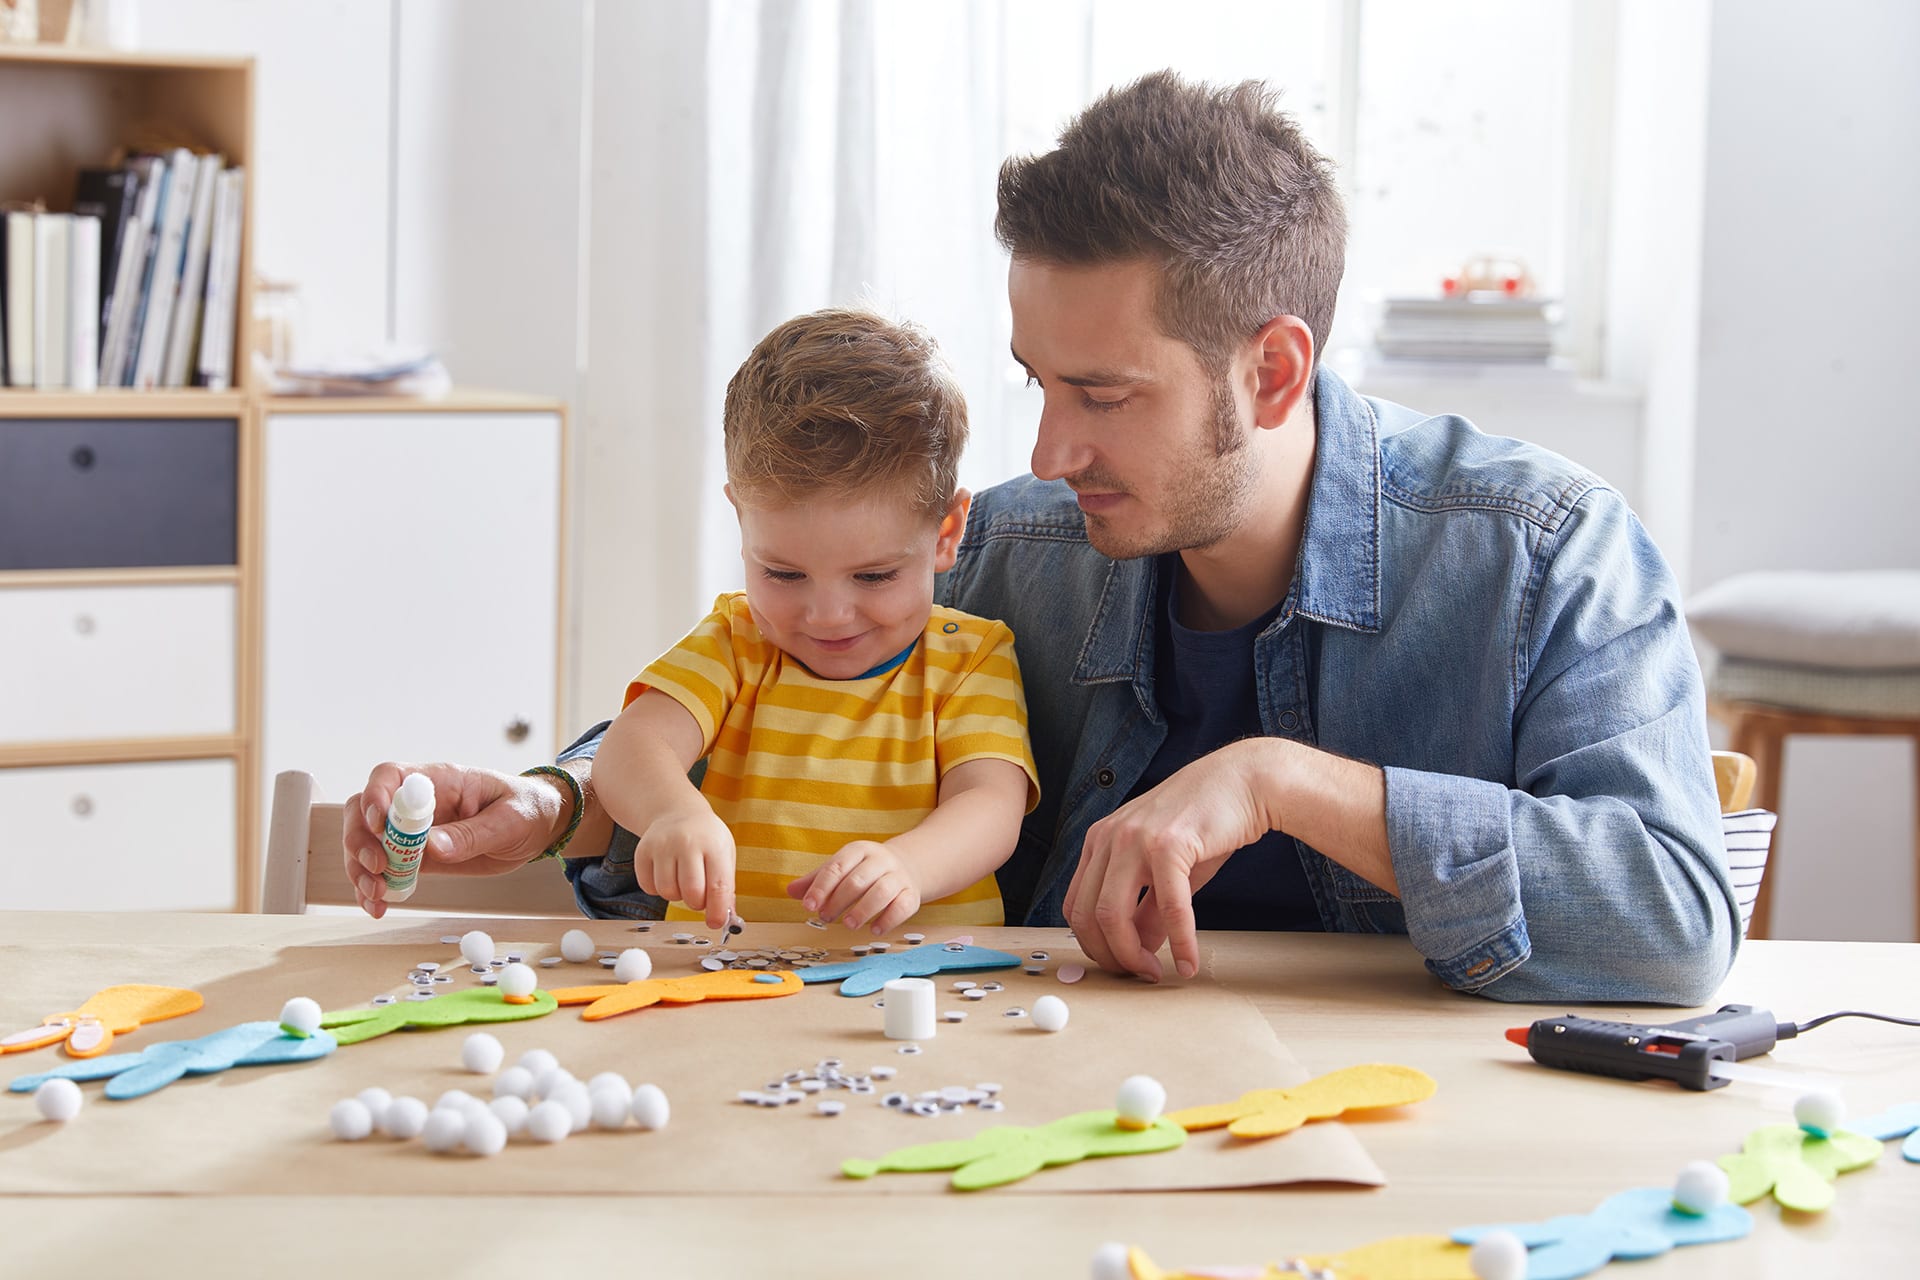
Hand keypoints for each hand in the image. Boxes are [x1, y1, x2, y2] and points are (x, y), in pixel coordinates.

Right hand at [344, 762, 572, 917]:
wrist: (539, 826)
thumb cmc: (527, 809)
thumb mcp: (509, 820)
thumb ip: (472, 834)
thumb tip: (432, 847)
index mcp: (441, 781)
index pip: (391, 776)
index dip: (375, 797)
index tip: (378, 826)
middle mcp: (418, 803)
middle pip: (363, 811)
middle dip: (360, 840)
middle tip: (378, 868)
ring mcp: (412, 830)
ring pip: (365, 842)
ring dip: (360, 869)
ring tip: (376, 894)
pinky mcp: (416, 857)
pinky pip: (384, 869)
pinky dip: (373, 887)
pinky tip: (377, 905)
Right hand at [634, 802, 736, 929]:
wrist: (676, 812)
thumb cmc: (705, 838)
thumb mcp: (724, 854)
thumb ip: (726, 887)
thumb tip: (725, 918)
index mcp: (713, 845)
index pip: (718, 886)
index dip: (717, 911)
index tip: (715, 923)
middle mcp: (687, 843)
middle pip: (691, 892)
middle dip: (696, 903)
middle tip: (699, 896)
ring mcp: (662, 845)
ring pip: (667, 892)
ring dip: (677, 895)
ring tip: (683, 880)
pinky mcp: (642, 851)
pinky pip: (648, 887)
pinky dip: (658, 889)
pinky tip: (666, 874)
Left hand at [788, 841, 921, 935]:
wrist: (906, 866)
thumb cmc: (864, 871)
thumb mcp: (840, 869)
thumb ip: (816, 880)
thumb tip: (790, 890)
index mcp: (859, 850)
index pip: (837, 867)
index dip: (821, 888)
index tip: (809, 906)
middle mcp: (880, 860)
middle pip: (858, 880)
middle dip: (838, 901)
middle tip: (825, 917)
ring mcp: (898, 877)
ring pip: (881, 892)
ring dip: (862, 910)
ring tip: (849, 924)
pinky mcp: (911, 894)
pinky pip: (902, 907)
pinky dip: (888, 920)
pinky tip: (875, 929)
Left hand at [1063, 741, 1274, 982]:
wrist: (1242, 782)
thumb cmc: (1205, 823)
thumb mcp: (1165, 868)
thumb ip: (1146, 907)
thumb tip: (1139, 949)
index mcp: (1099, 841)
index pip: (1076, 905)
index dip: (1093, 944)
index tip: (1119, 964)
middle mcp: (1108, 838)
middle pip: (1087, 915)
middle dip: (1110, 956)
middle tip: (1138, 975)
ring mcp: (1134, 839)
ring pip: (1113, 914)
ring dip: (1133, 955)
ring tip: (1156, 972)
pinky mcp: (1168, 845)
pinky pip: (1167, 908)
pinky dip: (1179, 942)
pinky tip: (1188, 960)